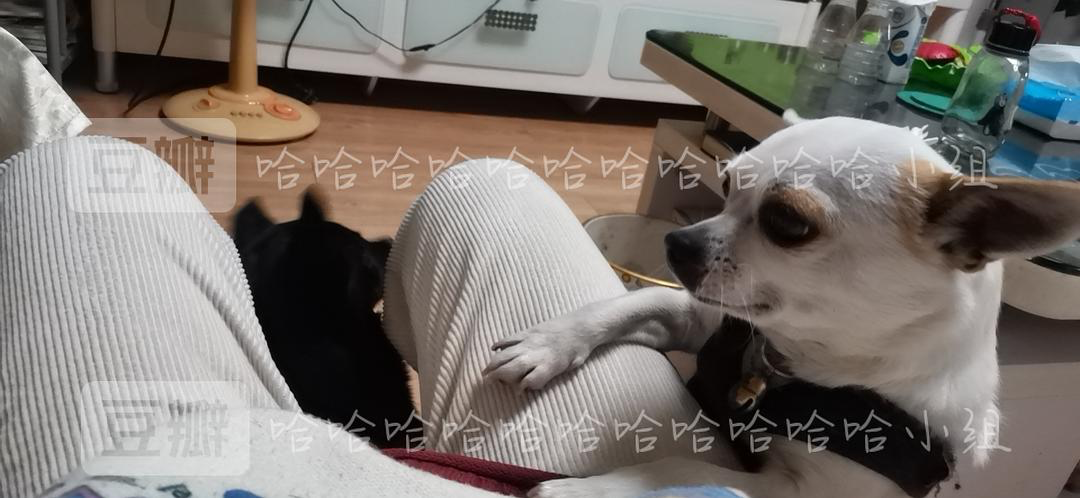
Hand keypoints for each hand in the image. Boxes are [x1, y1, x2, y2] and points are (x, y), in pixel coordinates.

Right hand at [482, 315, 597, 390]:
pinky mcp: (530, 331)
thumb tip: (534, 384)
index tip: (518, 393)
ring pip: (508, 352)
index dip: (522, 388)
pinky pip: (511, 338)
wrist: (583, 325)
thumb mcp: (571, 367)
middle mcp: (537, 353)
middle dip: (498, 376)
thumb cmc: (579, 349)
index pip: (531, 380)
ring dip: (494, 362)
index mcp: (550, 364)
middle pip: (513, 366)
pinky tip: (493, 349)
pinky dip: (501, 343)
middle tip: (486, 383)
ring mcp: (531, 340)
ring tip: (484, 371)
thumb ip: (552, 375)